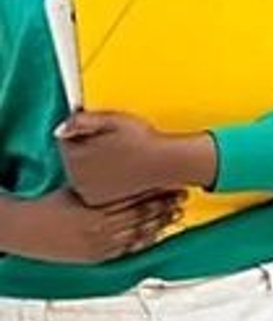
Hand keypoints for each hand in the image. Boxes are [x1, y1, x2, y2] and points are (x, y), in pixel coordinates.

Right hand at [0, 186, 185, 265]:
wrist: (30, 230)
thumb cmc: (51, 205)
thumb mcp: (75, 186)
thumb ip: (97, 177)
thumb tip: (116, 161)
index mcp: (96, 208)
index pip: (133, 196)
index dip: (155, 188)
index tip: (170, 180)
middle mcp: (101, 229)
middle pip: (141, 215)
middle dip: (164, 204)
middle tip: (182, 194)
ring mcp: (102, 245)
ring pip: (139, 233)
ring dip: (160, 223)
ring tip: (176, 213)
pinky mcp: (100, 257)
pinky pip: (129, 249)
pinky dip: (145, 240)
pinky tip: (157, 233)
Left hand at [57, 111, 214, 205]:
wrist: (165, 164)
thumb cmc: (141, 140)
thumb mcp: (111, 120)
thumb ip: (81, 121)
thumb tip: (61, 128)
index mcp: (75, 156)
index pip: (66, 139)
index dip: (84, 131)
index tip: (103, 132)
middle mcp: (76, 177)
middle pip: (72, 157)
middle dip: (86, 149)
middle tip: (113, 144)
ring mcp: (86, 191)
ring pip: (81, 171)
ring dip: (92, 164)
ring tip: (118, 158)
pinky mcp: (98, 200)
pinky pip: (91, 185)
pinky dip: (100, 179)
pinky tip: (117, 172)